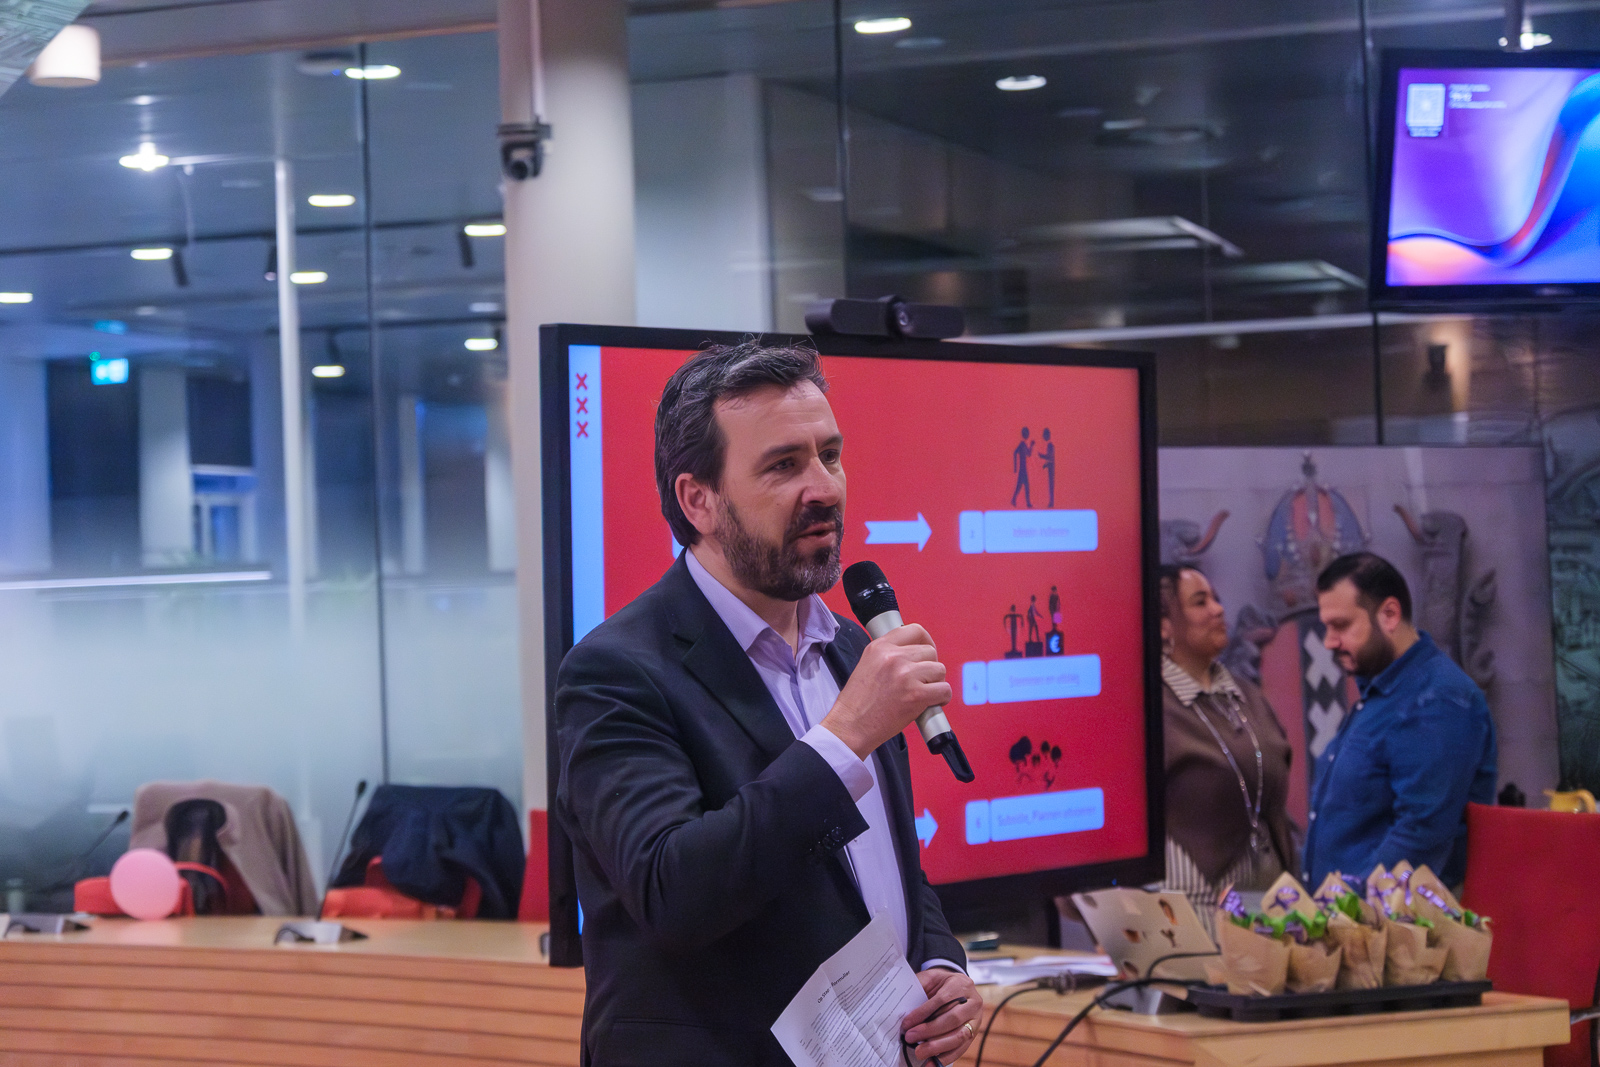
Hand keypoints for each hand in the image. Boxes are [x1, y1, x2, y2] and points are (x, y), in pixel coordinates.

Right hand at [822, 625, 951, 759]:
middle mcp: (893, 657)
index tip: (926, 654)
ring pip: (939, 669)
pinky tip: (931, 703)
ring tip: (924, 693)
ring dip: (936, 683)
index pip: (914, 630)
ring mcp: (905, 675)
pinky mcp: (916, 695)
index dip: (926, 641)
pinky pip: (944, 690)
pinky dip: (942, 698)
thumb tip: (914, 654)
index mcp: (880, 647)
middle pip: (930, 652)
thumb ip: (889, 655)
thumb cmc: (857, 703)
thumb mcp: (867, 665)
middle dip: (929, 668)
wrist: (851, 726)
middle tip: (922, 681)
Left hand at [901, 969, 980, 1064]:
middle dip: (929, 1031)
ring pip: (959, 1036)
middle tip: (910, 1037)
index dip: (923, 1013)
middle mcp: (973, 1002)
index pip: (942, 1000)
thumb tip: (902, 1006)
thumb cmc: (941, 984)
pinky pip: (961, 1049)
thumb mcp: (930, 978)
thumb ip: (919, 987)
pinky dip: (946, 1057)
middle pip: (952, 1019)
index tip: (907, 1023)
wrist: (958, 986)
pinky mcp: (974, 1034)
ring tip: (919, 1053)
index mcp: (961, 984)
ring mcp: (976, 1020)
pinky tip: (932, 1063)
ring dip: (937, 1047)